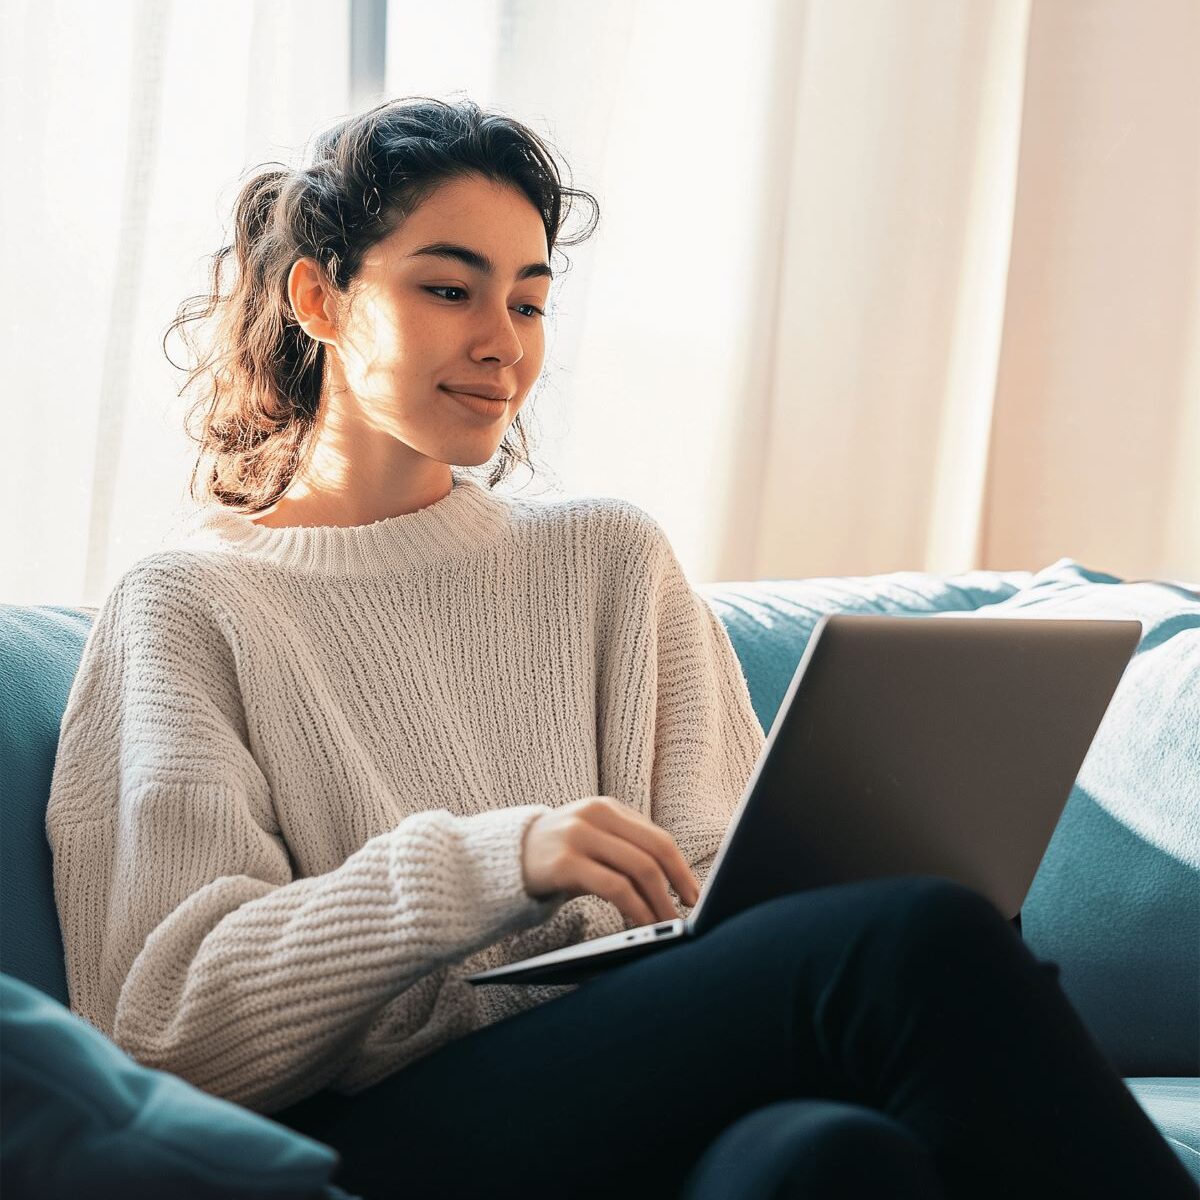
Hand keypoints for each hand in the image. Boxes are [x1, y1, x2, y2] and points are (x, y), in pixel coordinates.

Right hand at [521, 796, 701, 928]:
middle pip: (654, 851)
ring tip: (666, 923)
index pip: (658, 838)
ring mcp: (579, 836)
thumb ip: (625, 851)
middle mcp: (595, 816)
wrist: (503, 860)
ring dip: (659, 902)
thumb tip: (673, 883)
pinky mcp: (564, 862)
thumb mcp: (592, 842)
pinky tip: (640, 923)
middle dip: (677, 885)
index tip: (694, 895)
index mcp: (607, 809)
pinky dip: (635, 907)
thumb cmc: (558, 857)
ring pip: (638, 869)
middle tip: (688, 913)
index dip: (681, 868)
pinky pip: (614, 887)